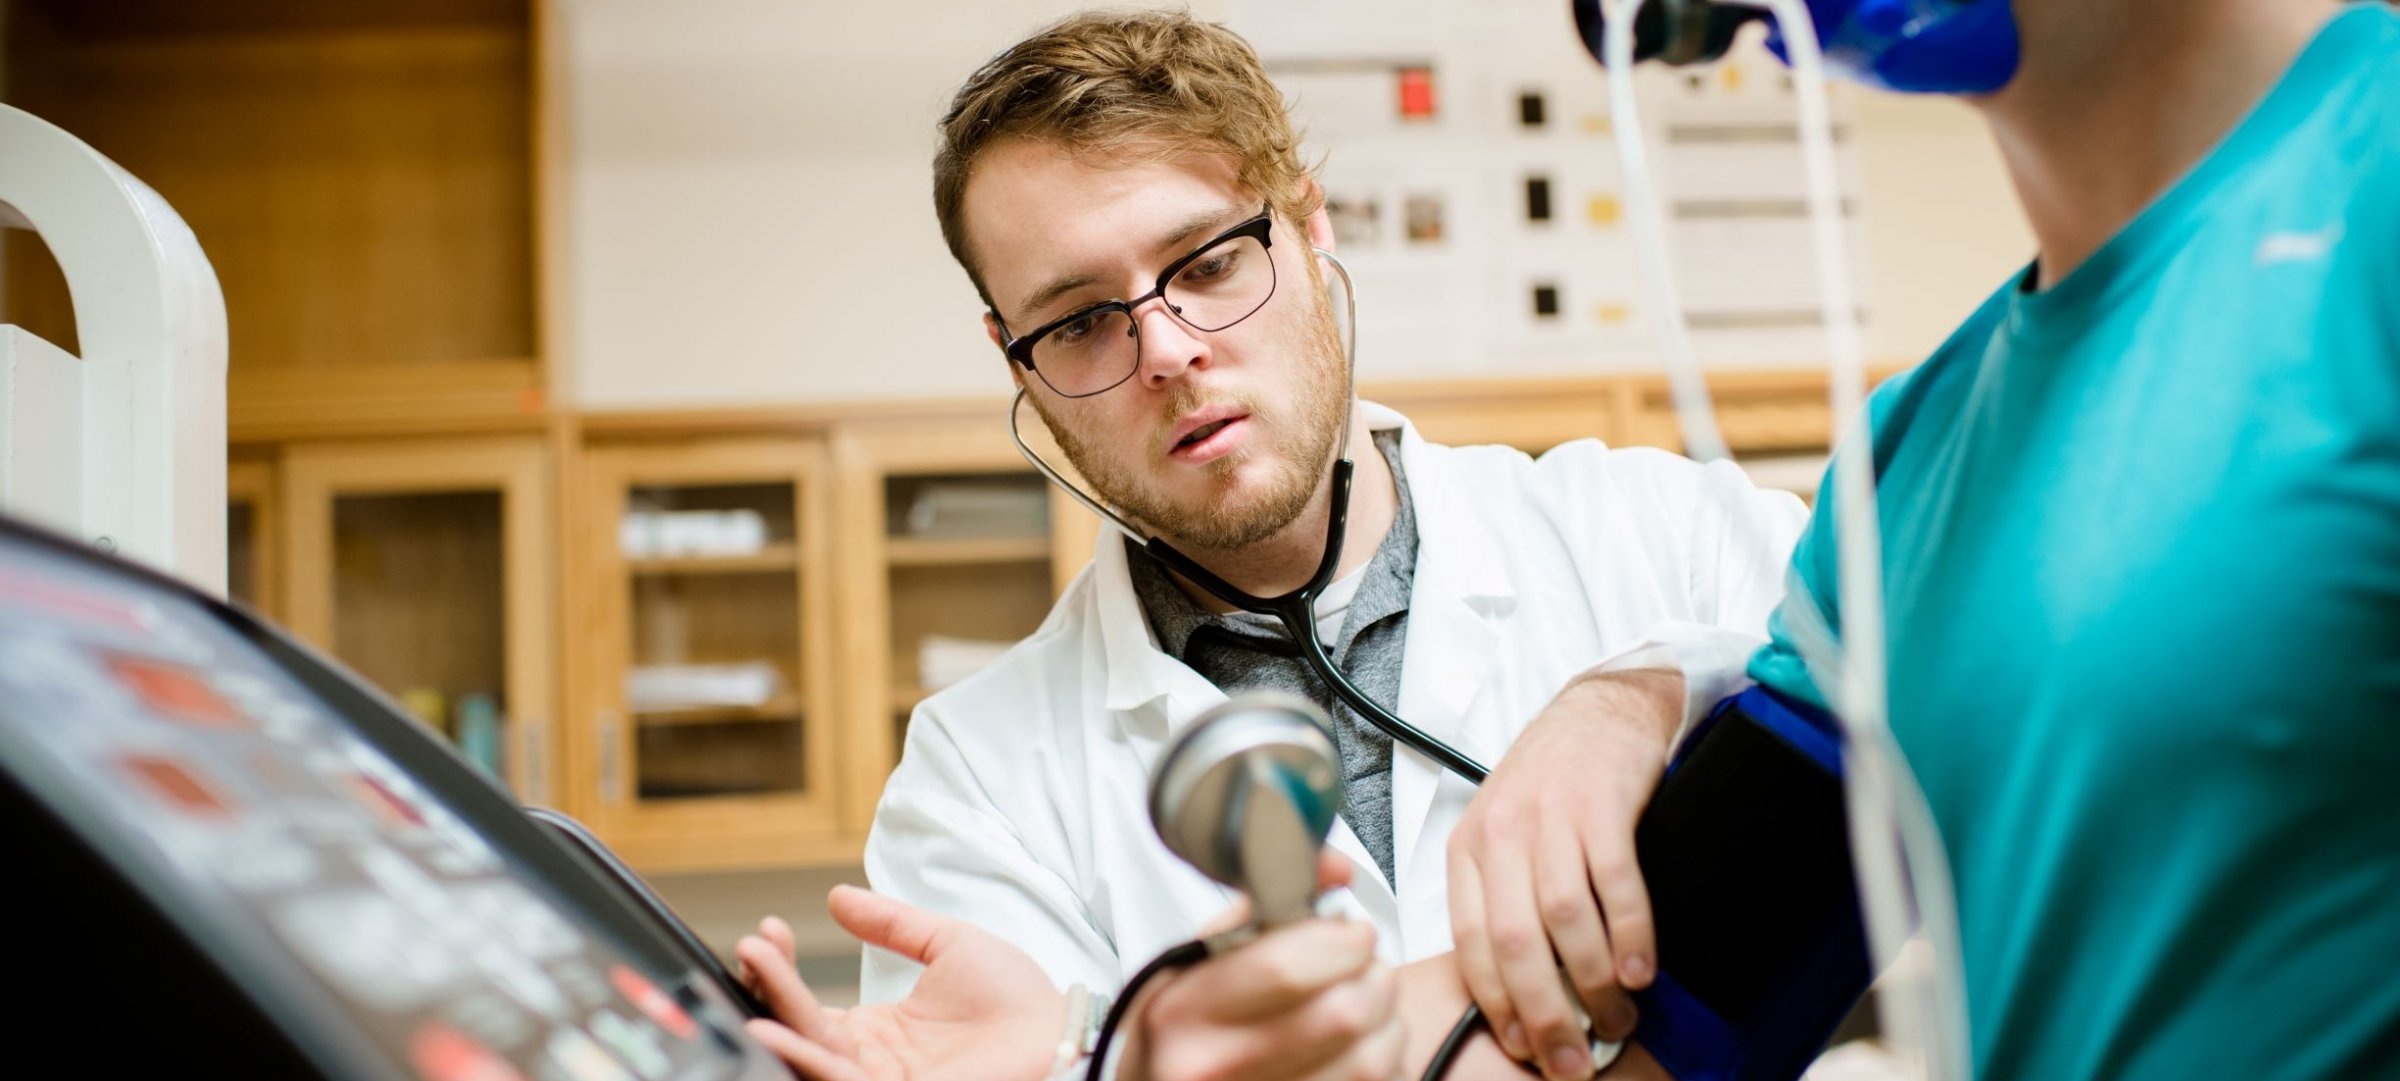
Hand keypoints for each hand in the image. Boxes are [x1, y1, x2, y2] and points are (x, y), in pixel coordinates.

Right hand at [735, 888, 1059, 1080]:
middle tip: (753, 945)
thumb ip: (892, 924)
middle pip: (800, 1030)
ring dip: (777, 1016)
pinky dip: (804, 1058)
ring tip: (754, 970)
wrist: (1060, 1034)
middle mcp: (868, 1065)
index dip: (782, 973)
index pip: (807, 1007)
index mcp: (876, 1033)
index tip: (768, 931)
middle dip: (770, 987)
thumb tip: (837, 895)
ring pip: (809, 1057)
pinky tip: (775, 1032)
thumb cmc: (1017, 1001)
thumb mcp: (948, 945)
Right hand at [1125, 852, 1405, 1080]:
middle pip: (1342, 1013)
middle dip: (1372, 977)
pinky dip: (1385, 1059)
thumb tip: (1333, 869)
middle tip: (1364, 968)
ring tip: (1364, 1009)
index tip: (1352, 931)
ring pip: (1372, 1056)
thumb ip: (1259, 906)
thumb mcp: (1191, 963)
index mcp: (1182, 1010)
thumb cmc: (1180, 1033)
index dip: (1340, 940)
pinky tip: (1358, 1048)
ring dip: (1386, 1022)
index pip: (1284, 965)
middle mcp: (1214, 1066)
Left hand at [1446, 668, 1681, 1079]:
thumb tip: (1520, 989)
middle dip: (1545, 1013)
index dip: (1498, 1006)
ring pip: (1562, 919)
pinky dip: (1629, 935)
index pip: (1470, 944)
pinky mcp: (1602, 803)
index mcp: (1468, 848)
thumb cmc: (1552, 780)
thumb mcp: (1503, 833)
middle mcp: (1501, 833)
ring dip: (1593, 982)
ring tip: (1617, 1017)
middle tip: (1573, 1056)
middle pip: (1514, 943)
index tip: (1526, 1046)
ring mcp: (1550, 815)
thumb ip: (1500, 897)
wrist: (1600, 706)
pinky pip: (1613, 883)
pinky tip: (1639, 970)